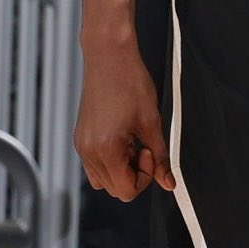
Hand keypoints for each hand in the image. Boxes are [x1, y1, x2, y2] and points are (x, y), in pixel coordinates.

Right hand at [75, 48, 174, 200]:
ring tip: (133, 140)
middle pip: (114, 189)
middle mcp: (88, 152)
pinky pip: (95, 164)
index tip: (151, 152)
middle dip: (134, 173)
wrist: (109, 56)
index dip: (145, 177)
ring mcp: (81, 145)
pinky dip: (111, 159)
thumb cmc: (129, 81)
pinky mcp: (80, 137)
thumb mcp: (151, 121)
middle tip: (144, 144)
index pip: (127, 191)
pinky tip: (123, 135)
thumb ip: (160, 156)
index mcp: (106, 150)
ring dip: (122, 168)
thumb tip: (168, 182)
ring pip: (103, 179)